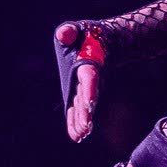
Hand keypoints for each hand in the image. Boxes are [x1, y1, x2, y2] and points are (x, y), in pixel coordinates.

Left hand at [56, 22, 98, 142]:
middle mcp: (90, 78)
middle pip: (88, 97)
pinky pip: (79, 107)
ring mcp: (87, 87)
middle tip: (84, 130)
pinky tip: (76, 135)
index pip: (90, 78)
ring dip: (82, 121)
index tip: (89, 105)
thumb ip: (69, 31)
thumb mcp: (77, 29)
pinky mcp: (83, 92)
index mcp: (88, 63)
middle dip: (85, 114)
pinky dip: (77, 120)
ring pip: (84, 106)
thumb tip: (63, 34)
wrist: (103, 42)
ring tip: (79, 137)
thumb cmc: (86, 35)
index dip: (90, 91)